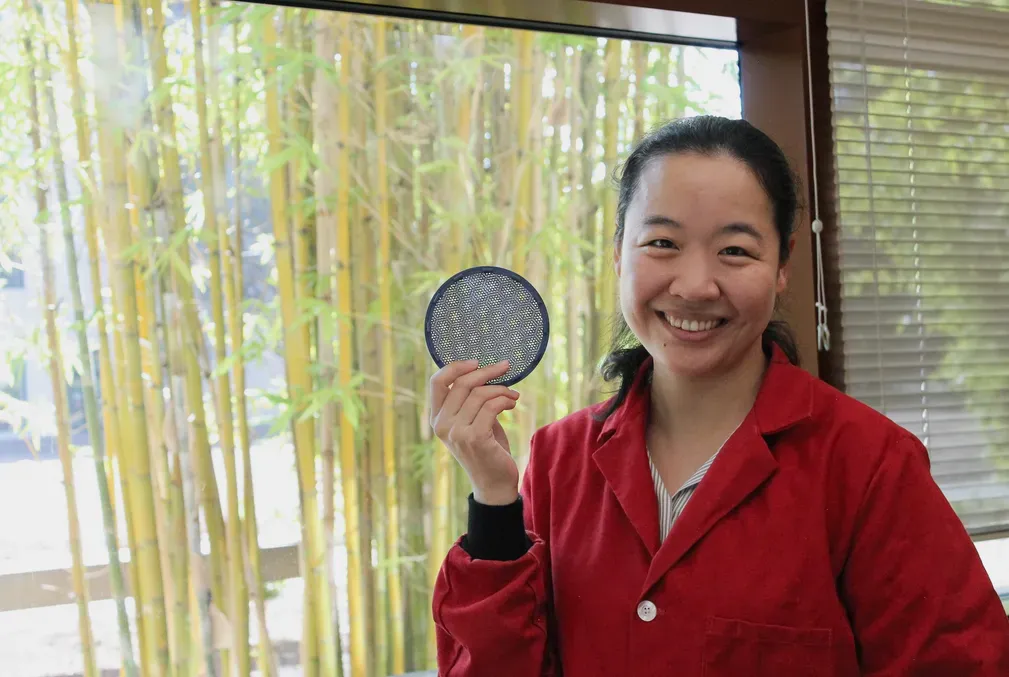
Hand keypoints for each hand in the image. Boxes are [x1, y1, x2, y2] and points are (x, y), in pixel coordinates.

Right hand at [429, 360, 520, 505]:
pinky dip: (505, 400)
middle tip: (506, 366)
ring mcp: (456, 432)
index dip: (455, 367)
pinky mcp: (474, 438)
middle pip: (462, 383)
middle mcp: (442, 425)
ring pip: (480, 394)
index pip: (436, 382)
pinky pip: (492, 406)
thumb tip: (483, 370)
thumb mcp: (472, 421)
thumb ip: (470, 401)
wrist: (494, 483)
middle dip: (488, 371)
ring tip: (513, 395)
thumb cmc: (487, 449)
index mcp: (437, 419)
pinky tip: (513, 402)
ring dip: (502, 389)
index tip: (477, 362)